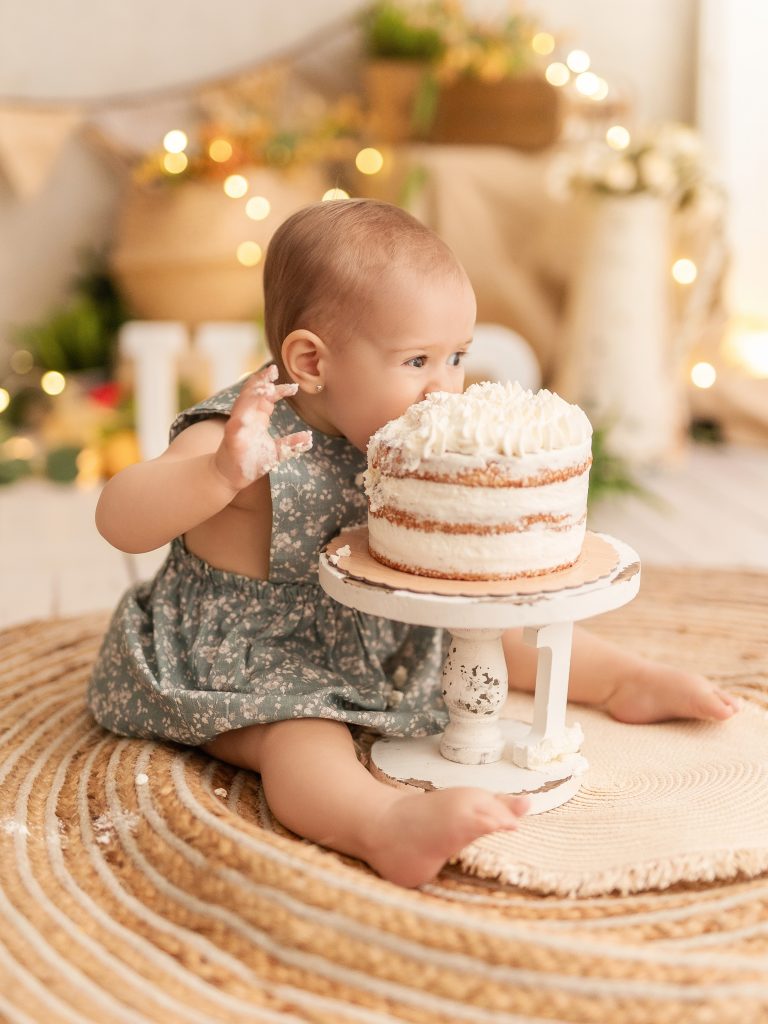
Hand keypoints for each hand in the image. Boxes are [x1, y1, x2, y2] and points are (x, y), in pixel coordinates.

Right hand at [213, 365, 311, 489]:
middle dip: (261, 381)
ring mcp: (236, 427)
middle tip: (273, 371)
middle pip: (251, 393)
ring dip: (251, 395)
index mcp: (255, 417)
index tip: (294, 387)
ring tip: (263, 386)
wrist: (231, 477)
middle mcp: (245, 417)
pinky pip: (234, 427)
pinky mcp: (230, 439)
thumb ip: (290, 443)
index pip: (266, 397)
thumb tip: (309, 438)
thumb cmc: (252, 462)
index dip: (278, 389)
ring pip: (241, 404)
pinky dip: (239, 421)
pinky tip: (244, 419)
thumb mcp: (276, 452)